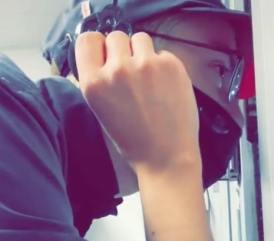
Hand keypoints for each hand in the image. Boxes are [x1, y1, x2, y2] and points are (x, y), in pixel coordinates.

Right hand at [75, 31, 199, 172]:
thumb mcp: (101, 109)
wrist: (167, 156)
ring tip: (150, 78)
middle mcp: (117, 70)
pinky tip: (167, 86)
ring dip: (144, 52)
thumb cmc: (133, 139)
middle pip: (115, 36)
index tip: (107, 55)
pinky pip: (163, 53)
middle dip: (123, 50)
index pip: (87, 40)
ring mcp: (146, 65)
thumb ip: (99, 79)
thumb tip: (103, 56)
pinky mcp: (171, 65)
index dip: (99, 46)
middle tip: (133, 72)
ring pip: (140, 38)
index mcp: (93, 82)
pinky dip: (165, 65)